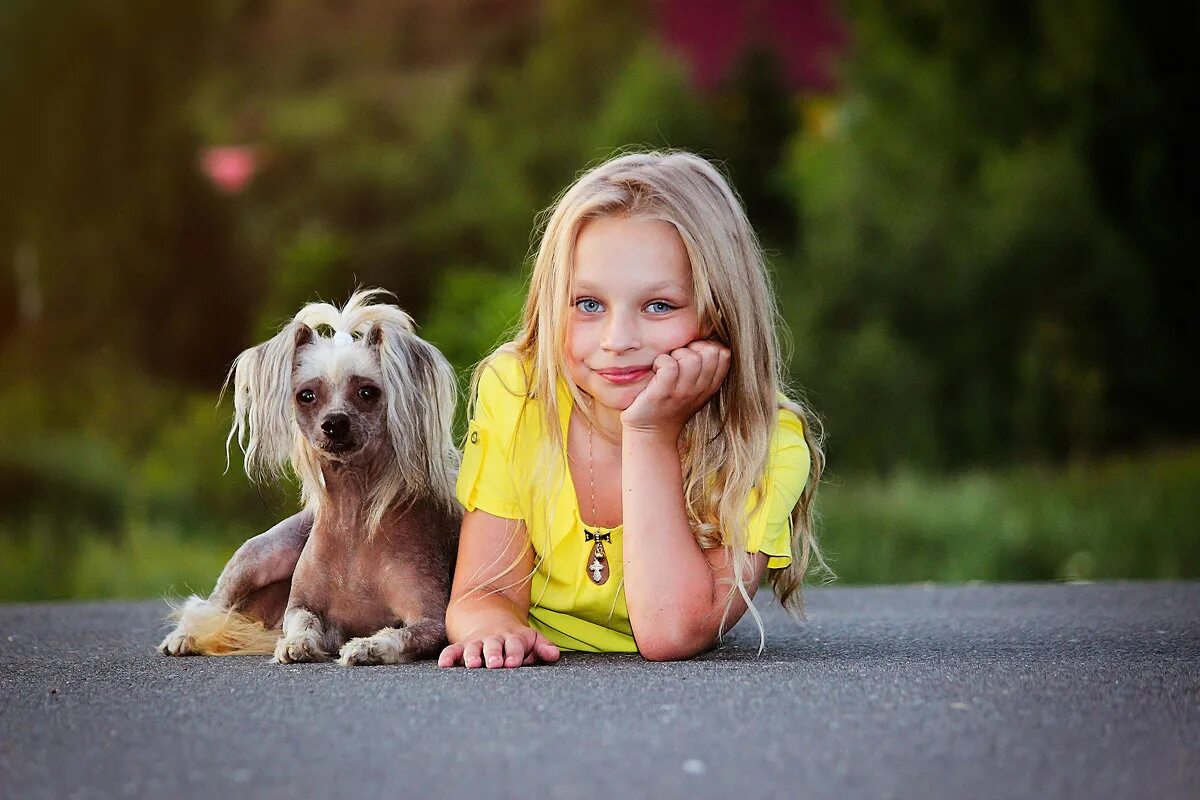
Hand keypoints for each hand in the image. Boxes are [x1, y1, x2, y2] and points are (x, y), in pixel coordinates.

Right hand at [437, 624, 560, 668]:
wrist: (488, 616)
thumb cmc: (515, 638)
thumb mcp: (531, 639)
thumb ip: (543, 647)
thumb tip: (554, 655)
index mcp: (513, 638)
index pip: (515, 645)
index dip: (515, 653)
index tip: (514, 662)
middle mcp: (494, 640)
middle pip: (493, 646)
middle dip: (494, 654)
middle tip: (495, 664)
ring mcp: (477, 642)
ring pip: (473, 648)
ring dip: (472, 655)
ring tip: (472, 664)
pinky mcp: (462, 646)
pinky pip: (452, 650)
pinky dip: (448, 656)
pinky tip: (444, 665)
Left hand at [620, 340, 729, 438]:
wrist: (650, 434)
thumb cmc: (669, 405)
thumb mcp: (694, 389)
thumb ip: (703, 369)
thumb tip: (703, 340)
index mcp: (710, 386)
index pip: (724, 354)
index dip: (708, 345)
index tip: (692, 354)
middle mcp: (700, 389)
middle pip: (711, 352)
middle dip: (693, 347)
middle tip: (678, 358)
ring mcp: (682, 393)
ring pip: (691, 358)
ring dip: (676, 354)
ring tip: (666, 364)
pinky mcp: (662, 394)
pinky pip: (669, 366)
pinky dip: (660, 361)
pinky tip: (655, 369)